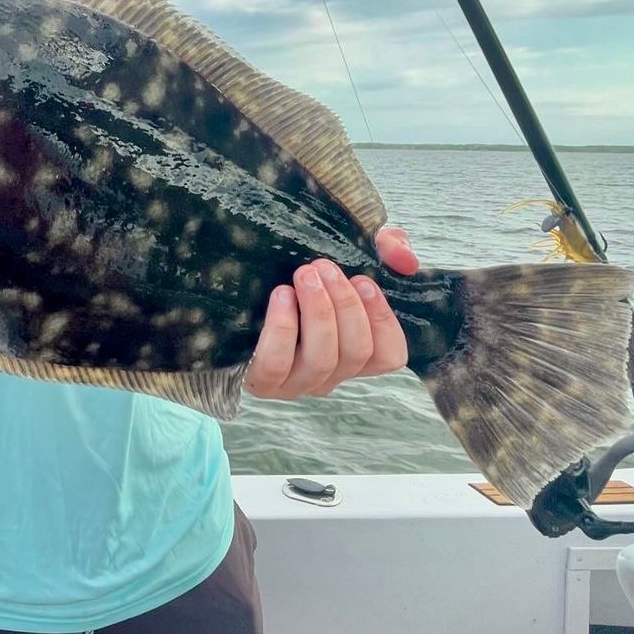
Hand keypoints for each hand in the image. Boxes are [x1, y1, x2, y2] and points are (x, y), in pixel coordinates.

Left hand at [243, 225, 416, 399]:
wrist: (227, 300)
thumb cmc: (299, 281)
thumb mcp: (345, 260)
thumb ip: (386, 250)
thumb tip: (405, 260)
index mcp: (354, 353)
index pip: (390, 356)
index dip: (383, 320)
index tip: (365, 280)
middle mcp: (331, 374)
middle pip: (356, 352)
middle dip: (345, 304)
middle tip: (323, 267)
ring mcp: (297, 383)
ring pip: (322, 359)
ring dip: (318, 312)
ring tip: (304, 274)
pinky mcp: (262, 382)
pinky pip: (277, 363)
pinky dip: (282, 327)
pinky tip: (281, 295)